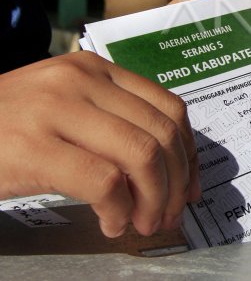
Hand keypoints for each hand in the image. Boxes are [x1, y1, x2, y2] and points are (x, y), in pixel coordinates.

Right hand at [0, 52, 200, 237]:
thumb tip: (170, 166)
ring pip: (142, 156)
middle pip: (162, 133)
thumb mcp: (64, 106)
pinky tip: (110, 224)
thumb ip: (112, 120)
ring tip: (144, 223)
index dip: (190, 154)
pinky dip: (119, 211)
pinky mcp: (32, 147)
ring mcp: (55, 110)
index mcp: (95, 68)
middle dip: (176, 183)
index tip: (189, 187)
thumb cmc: (6, 127)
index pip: (170, 108)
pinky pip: (104, 183)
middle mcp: (80, 80)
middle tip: (169, 215)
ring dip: (153, 200)